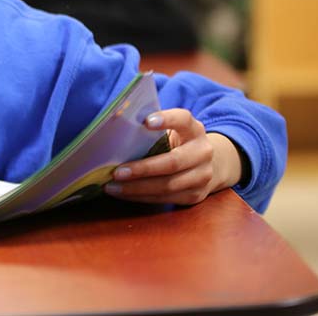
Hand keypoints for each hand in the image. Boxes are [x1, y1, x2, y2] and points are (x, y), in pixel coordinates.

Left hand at [104, 109, 241, 205]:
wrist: (204, 164)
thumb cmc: (175, 143)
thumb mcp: (170, 131)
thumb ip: (150, 129)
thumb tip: (115, 128)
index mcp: (194, 129)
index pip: (183, 119)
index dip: (166, 119)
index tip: (146, 121)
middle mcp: (203, 152)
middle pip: (172, 162)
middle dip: (142, 169)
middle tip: (117, 172)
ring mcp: (202, 176)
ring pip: (168, 185)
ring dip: (137, 188)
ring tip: (113, 186)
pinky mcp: (195, 195)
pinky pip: (165, 198)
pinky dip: (141, 197)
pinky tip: (124, 193)